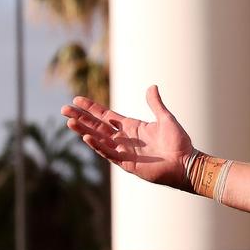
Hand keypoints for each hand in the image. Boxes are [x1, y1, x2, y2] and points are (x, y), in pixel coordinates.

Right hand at [61, 85, 193, 188]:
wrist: (186, 163)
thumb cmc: (178, 142)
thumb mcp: (166, 119)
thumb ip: (155, 104)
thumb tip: (152, 87)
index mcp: (132, 126)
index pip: (106, 115)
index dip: (92, 108)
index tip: (77, 99)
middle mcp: (124, 138)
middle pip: (97, 126)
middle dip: (81, 117)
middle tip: (64, 109)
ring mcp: (124, 151)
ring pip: (98, 139)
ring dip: (84, 130)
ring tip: (69, 121)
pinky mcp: (126, 163)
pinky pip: (108, 153)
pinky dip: (97, 145)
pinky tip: (86, 136)